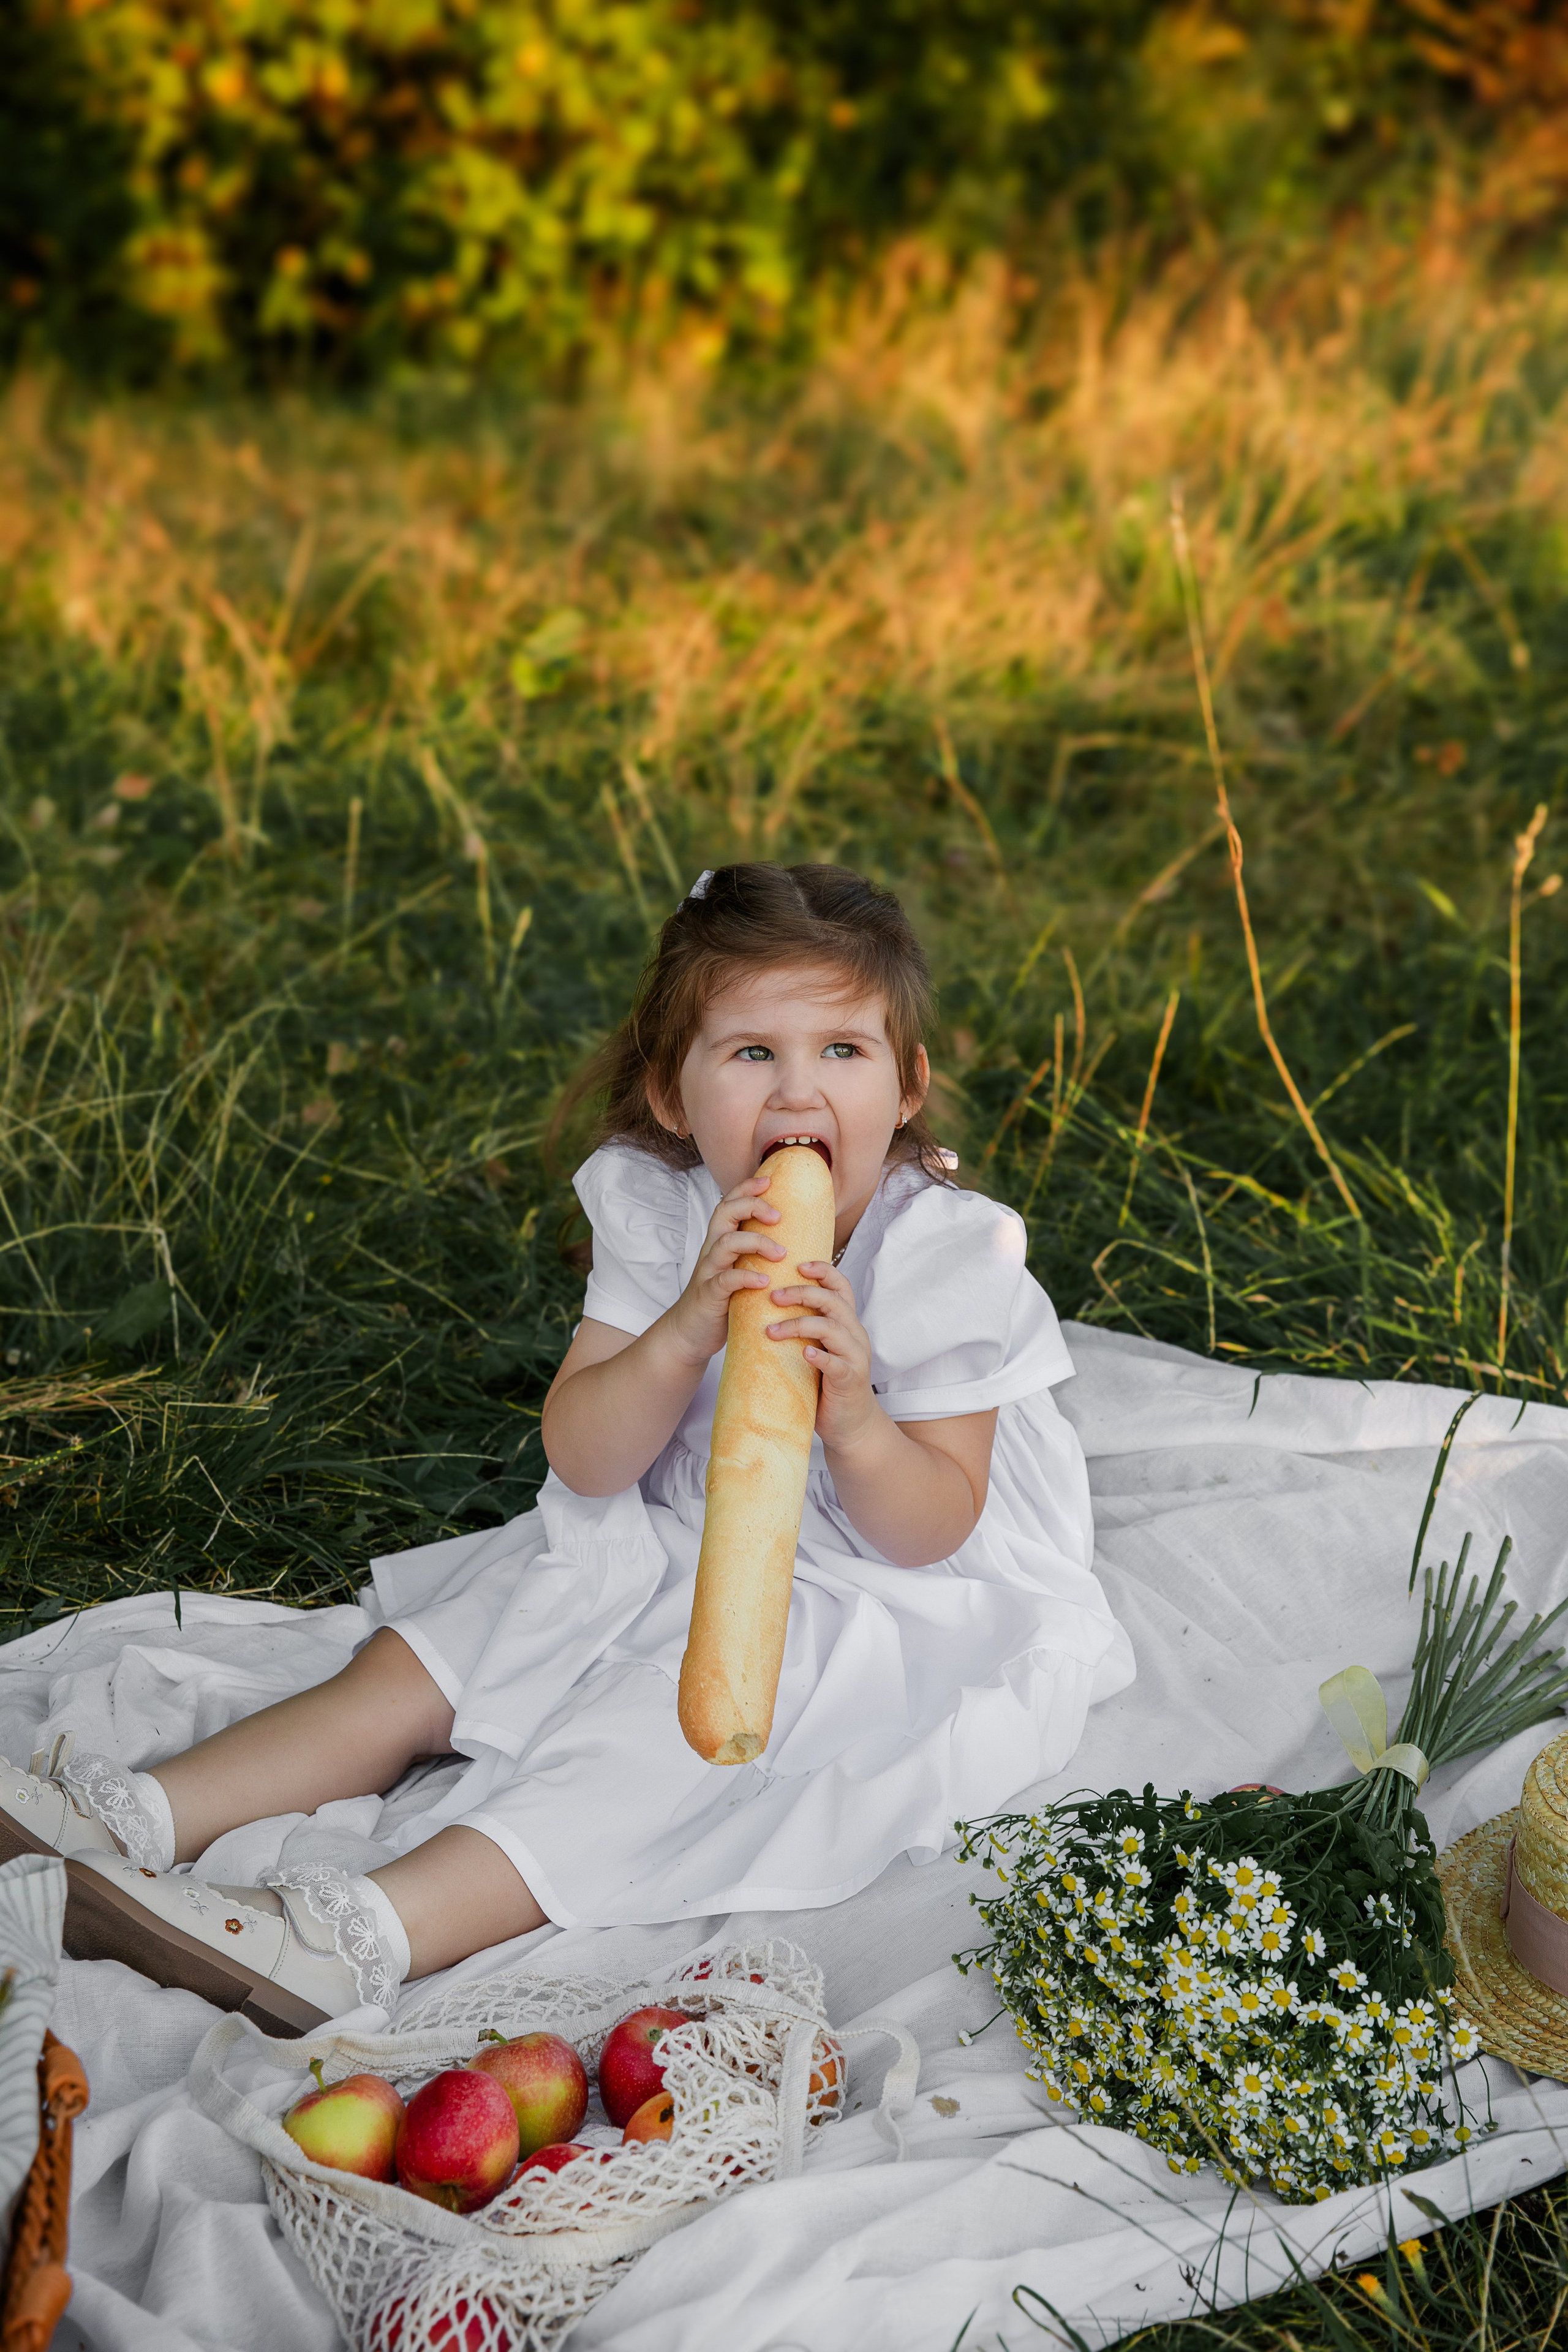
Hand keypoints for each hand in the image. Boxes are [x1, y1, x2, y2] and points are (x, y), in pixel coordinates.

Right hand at [665, 1171, 784, 1367]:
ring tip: (781, 1253)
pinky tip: (764, 1280)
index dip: (746, 1188)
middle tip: (778, 1216)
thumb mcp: (739, 1270)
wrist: (690, 1332)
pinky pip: (725, 1280)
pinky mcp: (709, 1294)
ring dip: (756, 1242)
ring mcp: (709, 1271)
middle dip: (751, 1206)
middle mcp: (712, 1250)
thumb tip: (795, 1243)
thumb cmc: (722, 1300)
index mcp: (721, 1240)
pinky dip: (746, 1277)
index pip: (729, 1203)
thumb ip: (756, 1255)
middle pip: (724, 1213)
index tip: (769, 1180)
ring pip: (726, 1243)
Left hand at [765, 1261, 876, 1453]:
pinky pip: (836, 1364)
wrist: (850, 1424)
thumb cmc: (827, 1383)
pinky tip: (803, 1354)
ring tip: (771, 1331)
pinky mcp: (850, 1380)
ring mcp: (855, 1357)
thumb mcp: (818, 1348)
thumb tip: (765, 1305)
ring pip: (831, 1328)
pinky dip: (820, 1357)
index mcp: (847, 1323)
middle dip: (802, 1293)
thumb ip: (806, 1328)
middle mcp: (855, 1335)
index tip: (797, 1264)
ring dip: (800, 1324)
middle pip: (833, 1301)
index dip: (822, 1270)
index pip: (840, 1286)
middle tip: (773, 1296)